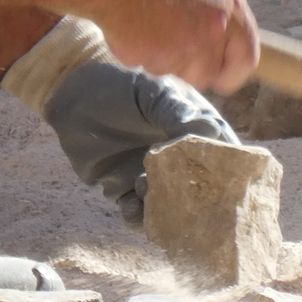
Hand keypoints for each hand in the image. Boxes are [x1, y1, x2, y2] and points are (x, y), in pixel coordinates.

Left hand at [41, 62, 240, 223]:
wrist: (74, 95)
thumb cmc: (120, 85)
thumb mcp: (157, 92)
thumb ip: (182, 114)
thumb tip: (208, 136)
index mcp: (198, 132)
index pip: (224, 158)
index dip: (227, 173)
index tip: (219, 181)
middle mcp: (180, 160)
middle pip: (201, 192)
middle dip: (197, 202)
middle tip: (185, 200)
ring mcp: (154, 178)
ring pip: (171, 208)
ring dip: (164, 209)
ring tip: (148, 188)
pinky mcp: (126, 192)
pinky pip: (139, 216)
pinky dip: (138, 216)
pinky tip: (130, 200)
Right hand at [71, 0, 258, 94]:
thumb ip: (212, 1)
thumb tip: (214, 20)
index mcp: (229, 3)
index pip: (246, 56)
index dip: (232, 72)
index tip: (221, 79)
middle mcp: (211, 30)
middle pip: (205, 73)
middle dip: (187, 66)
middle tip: (165, 41)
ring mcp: (181, 47)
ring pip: (171, 70)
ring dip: (157, 55)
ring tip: (141, 16)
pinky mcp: (149, 57)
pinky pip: (141, 63)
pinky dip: (131, 48)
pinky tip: (124, 19)